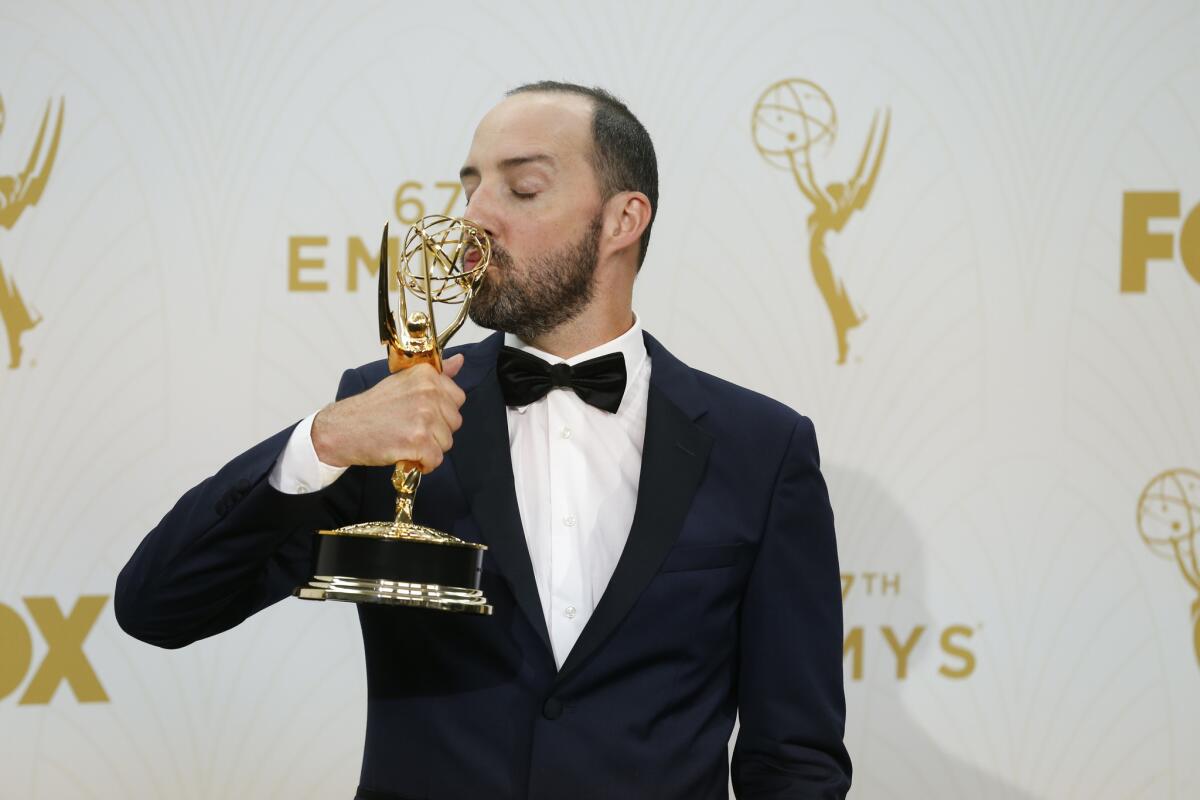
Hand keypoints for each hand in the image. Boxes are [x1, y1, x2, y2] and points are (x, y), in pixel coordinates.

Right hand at [311, 354, 466, 472]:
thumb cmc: (372, 408)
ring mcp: (424, 416)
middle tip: (410, 429)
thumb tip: (460, 361)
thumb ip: (436, 375)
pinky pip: (436, 459)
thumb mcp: (404, 382)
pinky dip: (424, 464)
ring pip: (447, 442)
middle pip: (454, 422)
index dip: (441, 412)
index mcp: (427, 375)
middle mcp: (428, 392)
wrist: (343, 429)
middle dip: (436, 431)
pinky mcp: (419, 440)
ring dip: (429, 448)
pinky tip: (408, 456)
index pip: (457, 398)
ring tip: (406, 442)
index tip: (422, 414)